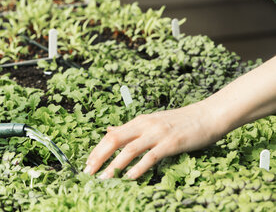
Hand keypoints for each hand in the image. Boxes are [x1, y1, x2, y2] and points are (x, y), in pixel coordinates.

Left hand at [84, 101, 222, 179]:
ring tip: (103, 178)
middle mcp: (144, 125)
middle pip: (114, 140)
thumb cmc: (181, 122)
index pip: (111, 135)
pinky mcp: (170, 143)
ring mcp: (157, 134)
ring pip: (129, 150)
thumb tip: (109, 130)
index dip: (97, 150)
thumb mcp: (152, 122)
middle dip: (99, 157)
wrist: (208, 115)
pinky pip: (150, 157)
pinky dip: (138, 168)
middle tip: (88, 172)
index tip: (87, 163)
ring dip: (114, 165)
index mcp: (139, 121)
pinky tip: (129, 178)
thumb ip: (130, 129)